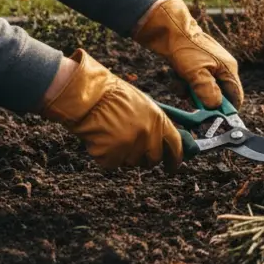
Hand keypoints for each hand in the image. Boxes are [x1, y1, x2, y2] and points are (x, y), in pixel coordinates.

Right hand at [39, 49, 183, 169]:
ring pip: (131, 162)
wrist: (88, 96)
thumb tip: (162, 142)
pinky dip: (106, 156)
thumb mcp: (142, 104)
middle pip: (153, 158)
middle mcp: (147, 134)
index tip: (173, 167)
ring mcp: (129, 146)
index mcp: (158, 119)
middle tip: (134, 152)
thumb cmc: (113, 96)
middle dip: (146, 159)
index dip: (175, 158)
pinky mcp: (111, 155)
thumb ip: (154, 124)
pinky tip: (100, 140)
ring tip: (112, 136)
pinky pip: (112, 163)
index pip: (175, 145)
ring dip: (124, 155)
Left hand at [133, 0, 242, 108]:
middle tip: (191, 96)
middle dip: (203, 98)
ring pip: (202, 89)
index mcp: (228, 68)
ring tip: (181, 83)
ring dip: (190, 91)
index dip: (227, 108)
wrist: (169, 30)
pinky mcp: (196, 66)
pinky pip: (193, 82)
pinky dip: (184, 84)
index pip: (236, 96)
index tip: (214, 116)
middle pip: (217, 94)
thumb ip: (208, 92)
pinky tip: (176, 77)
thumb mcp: (197, 74)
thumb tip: (216, 107)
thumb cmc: (186, 48)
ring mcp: (209, 66)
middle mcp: (221, 68)